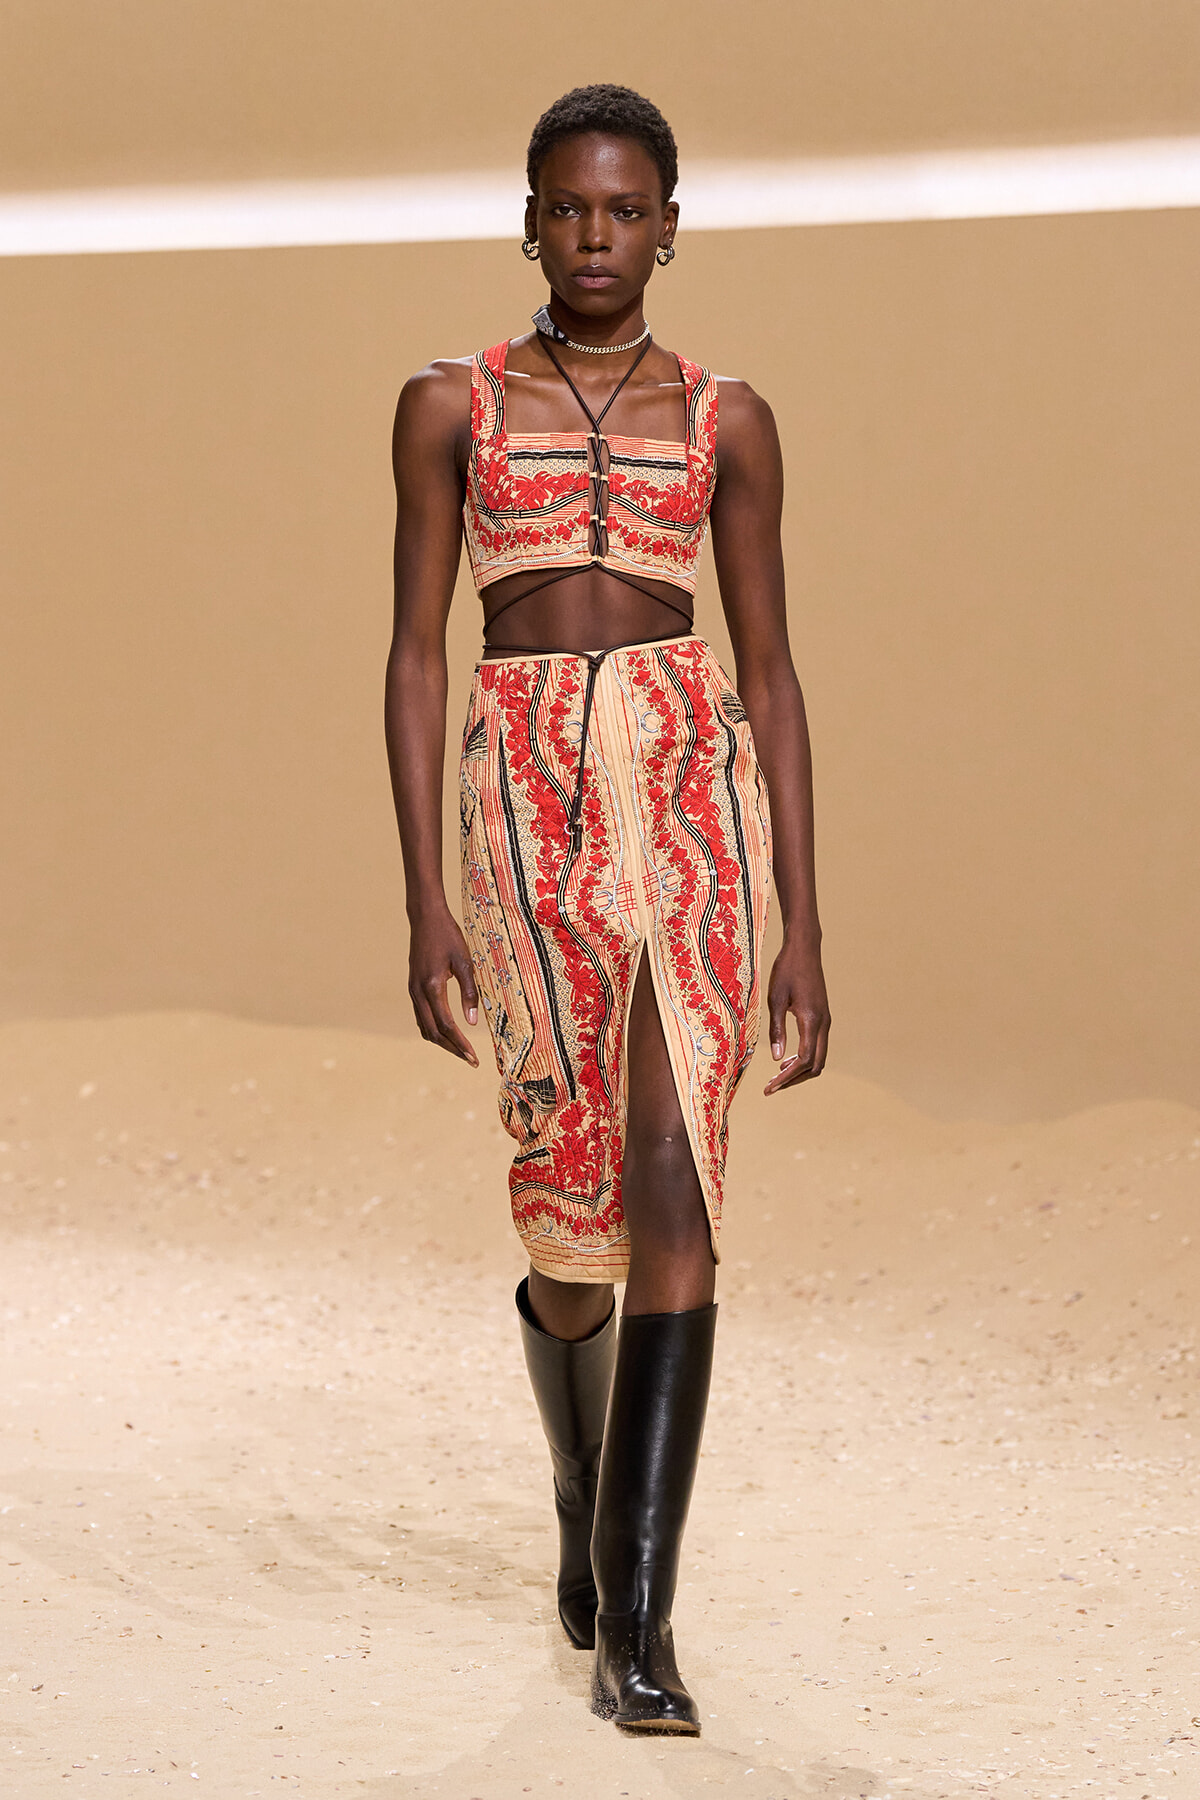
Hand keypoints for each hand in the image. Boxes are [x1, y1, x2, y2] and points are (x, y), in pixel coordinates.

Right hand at [408, 909, 480, 1065]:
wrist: (425, 918)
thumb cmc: (448, 936)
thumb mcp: (465, 961)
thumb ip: (470, 991)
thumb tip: (473, 1021)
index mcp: (432, 987)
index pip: (446, 1025)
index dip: (460, 1044)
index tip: (473, 1057)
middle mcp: (418, 992)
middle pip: (433, 1032)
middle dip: (452, 1048)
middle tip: (470, 1059)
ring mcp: (413, 990)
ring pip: (424, 1027)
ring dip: (442, 1041)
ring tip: (461, 1049)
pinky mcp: (413, 987)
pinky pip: (420, 1016)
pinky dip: (433, 1029)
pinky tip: (446, 1031)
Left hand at [764, 939, 829, 1094]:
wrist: (804, 949)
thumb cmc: (787, 970)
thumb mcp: (775, 999)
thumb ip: (777, 1029)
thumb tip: (777, 1059)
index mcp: (812, 1020)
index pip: (803, 1061)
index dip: (787, 1078)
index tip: (770, 1088)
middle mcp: (824, 1023)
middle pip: (815, 1065)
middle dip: (794, 1080)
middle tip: (772, 1087)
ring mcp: (826, 1020)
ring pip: (819, 1057)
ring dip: (800, 1070)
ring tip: (778, 1075)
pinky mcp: (823, 1016)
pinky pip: (818, 1046)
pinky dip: (805, 1058)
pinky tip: (787, 1058)